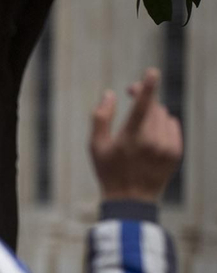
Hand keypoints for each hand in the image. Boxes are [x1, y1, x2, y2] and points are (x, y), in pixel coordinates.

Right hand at [90, 68, 183, 202]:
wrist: (131, 200)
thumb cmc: (109, 171)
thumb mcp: (95, 147)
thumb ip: (100, 118)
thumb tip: (110, 94)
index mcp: (131, 139)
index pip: (143, 106)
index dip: (147, 87)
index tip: (152, 72)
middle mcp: (152, 142)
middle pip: (153, 107)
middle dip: (144, 98)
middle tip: (132, 92)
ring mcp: (167, 147)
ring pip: (164, 115)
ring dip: (152, 114)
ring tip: (139, 128)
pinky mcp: (176, 152)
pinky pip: (173, 126)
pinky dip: (163, 126)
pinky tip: (151, 138)